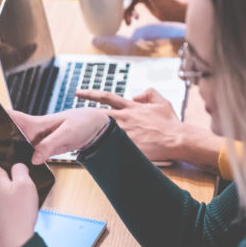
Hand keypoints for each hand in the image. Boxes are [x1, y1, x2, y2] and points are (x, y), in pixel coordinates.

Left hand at [0, 147, 38, 246]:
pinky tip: (21, 202)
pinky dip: (9, 195)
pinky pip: (0, 197)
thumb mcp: (26, 185)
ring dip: (8, 182)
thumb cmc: (20, 214)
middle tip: (20, 165)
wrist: (16, 243)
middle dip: (4, 165)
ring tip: (25, 188)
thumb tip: (17, 166)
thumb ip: (20, 170)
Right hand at [8, 108, 110, 163]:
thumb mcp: (67, 133)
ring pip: (20, 148)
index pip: (13, 117)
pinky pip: (32, 155)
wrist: (98, 127)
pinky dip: (26, 162)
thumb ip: (50, 145)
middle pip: (11, 135)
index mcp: (37, 123)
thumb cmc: (83, 122)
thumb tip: (34, 158)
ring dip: (12, 155)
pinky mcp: (46, 149)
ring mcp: (40, 141)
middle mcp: (35, 132)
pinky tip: (20, 172)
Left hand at [76, 89, 220, 166]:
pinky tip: (91, 154)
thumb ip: (147, 93)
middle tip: (69, 116)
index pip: (106, 97)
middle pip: (98, 115)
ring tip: (75, 136)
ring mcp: (125, 134)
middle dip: (82, 115)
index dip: (90, 93)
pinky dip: (101, 150)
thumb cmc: (170, 122)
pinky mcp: (127, 148)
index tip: (78, 92)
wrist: (177, 139)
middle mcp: (125, 119)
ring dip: (89, 133)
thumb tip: (136, 95)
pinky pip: (111, 148)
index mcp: (131, 107)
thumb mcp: (161, 101)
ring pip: (101, 132)